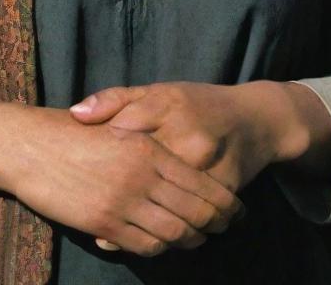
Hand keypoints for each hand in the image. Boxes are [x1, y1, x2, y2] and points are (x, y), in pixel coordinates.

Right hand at [0, 102, 243, 257]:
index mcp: (147, 148)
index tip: (236, 211)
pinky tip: (162, 243)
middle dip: (216, 225)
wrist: (29, 145)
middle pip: (195, 212)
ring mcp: (122, 201)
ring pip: (174, 233)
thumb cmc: (72, 133)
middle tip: (225, 230)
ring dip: (190, 240)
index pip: (200, 183)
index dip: (225, 203)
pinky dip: (159, 248)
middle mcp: (141, 175)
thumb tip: (181, 167)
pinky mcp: (102, 222)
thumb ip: (148, 148)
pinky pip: (143, 244)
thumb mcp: (117, 127)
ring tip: (198, 239)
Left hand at [69, 81, 330, 248]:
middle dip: (112, 190)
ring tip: (108, 227)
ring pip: (165, 199)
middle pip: (141, 170)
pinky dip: (167, 230)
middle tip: (86, 202)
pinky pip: (191, 215)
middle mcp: (187, 132)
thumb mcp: (156, 92)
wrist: (254, 119)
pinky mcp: (226, 186)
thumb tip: (75, 113)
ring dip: (136, 218)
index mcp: (167, 103)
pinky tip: (145, 237)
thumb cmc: (195, 104)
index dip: (98, 148)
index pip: (123, 128)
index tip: (79, 163)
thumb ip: (115, 100)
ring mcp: (208, 162)